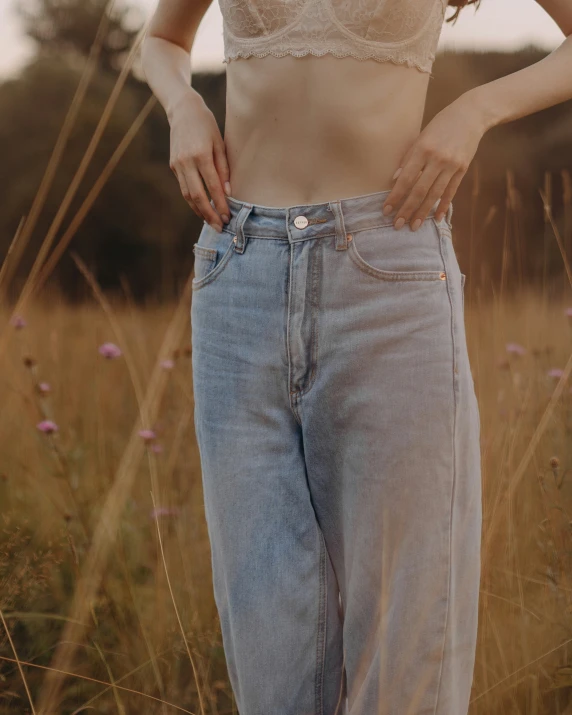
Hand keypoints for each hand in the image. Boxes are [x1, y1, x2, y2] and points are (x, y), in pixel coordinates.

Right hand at [168, 89, 230, 231]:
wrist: (182, 109)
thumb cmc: (206, 125)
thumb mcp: (220, 143)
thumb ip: (224, 169)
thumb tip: (228, 193)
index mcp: (200, 155)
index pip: (212, 187)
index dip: (220, 204)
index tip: (228, 217)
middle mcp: (186, 162)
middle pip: (197, 196)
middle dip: (209, 214)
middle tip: (220, 227)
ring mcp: (177, 165)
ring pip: (188, 195)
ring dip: (200, 211)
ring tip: (211, 222)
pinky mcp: (173, 166)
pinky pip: (184, 188)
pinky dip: (193, 201)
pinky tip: (202, 208)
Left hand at [381, 94, 485, 229]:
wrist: (471, 114)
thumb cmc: (440, 125)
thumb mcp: (421, 137)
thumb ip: (408, 158)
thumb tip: (395, 179)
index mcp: (423, 149)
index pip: (405, 179)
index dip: (395, 197)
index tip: (386, 210)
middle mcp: (437, 159)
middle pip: (419, 190)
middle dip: (407, 210)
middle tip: (397, 225)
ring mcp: (452, 165)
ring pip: (435, 194)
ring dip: (423, 212)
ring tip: (414, 226)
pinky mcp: (463, 169)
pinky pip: (451, 191)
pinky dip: (443, 205)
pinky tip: (437, 218)